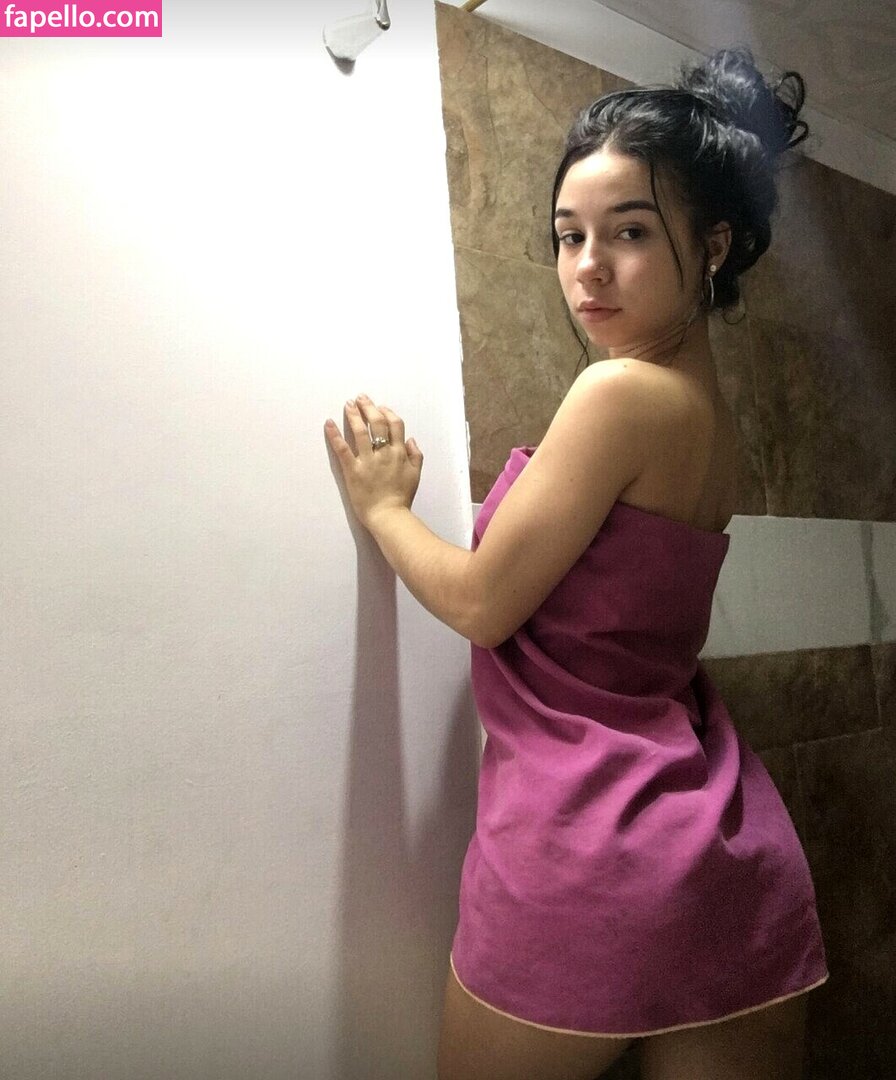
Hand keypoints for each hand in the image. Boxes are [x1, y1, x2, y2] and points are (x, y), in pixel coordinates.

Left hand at [324, 394, 422, 529]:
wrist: (389, 516)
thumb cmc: (402, 498)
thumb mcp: (416, 475)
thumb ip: (416, 455)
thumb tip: (411, 438)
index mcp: (399, 453)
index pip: (395, 424)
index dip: (387, 412)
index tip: (380, 407)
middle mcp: (384, 453)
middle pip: (377, 423)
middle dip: (368, 407)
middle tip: (360, 398)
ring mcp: (367, 461)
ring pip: (360, 432)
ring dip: (353, 415)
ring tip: (348, 404)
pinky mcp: (353, 471)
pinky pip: (342, 449)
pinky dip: (334, 435)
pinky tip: (328, 423)